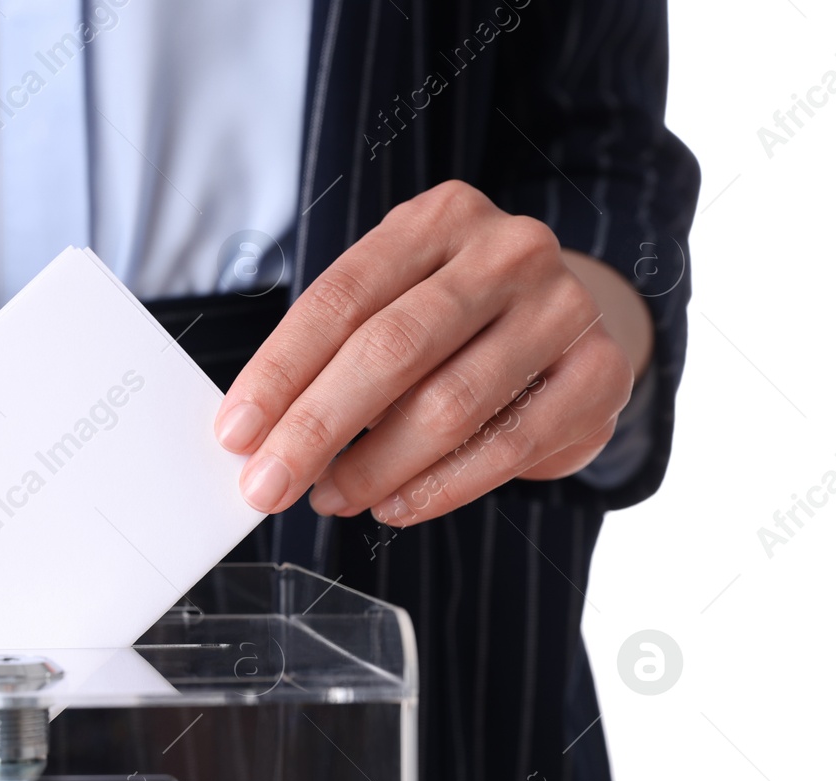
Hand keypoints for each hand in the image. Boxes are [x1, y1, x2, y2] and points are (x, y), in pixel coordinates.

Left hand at [215, 180, 643, 525]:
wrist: (569, 324)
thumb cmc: (453, 321)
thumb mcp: (393, 306)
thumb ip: (334, 354)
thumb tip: (258, 436)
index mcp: (438, 220)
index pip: (341, 298)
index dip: (280, 371)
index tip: (235, 433)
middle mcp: (507, 251)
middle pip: (391, 349)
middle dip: (315, 428)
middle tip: (266, 486)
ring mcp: (563, 308)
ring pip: (448, 405)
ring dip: (374, 467)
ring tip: (330, 496)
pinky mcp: (600, 374)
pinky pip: (507, 446)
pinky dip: (438, 488)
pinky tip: (394, 505)